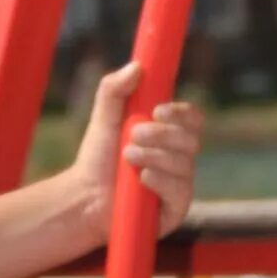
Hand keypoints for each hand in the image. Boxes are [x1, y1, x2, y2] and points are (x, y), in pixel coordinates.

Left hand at [68, 62, 203, 250]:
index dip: (181, 113)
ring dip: (155, 156)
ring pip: (185, 164)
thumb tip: (136, 66)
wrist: (84, 197)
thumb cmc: (97, 158)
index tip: (158, 110)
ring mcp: (180, 186)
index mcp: (169, 135)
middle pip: (191, 140)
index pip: (192, 119)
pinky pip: (181, 192)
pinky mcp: (175, 211)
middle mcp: (180, 159)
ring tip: (127, 157)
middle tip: (133, 134)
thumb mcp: (103, 118)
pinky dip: (161, 181)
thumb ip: (114, 90)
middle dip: (162, 134)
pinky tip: (142, 178)